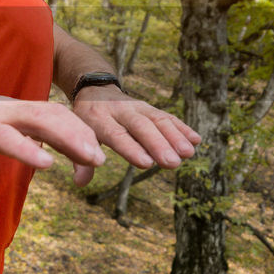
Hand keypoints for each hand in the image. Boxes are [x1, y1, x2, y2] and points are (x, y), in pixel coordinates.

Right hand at [0, 93, 107, 171]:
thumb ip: (14, 138)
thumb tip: (40, 150)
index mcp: (11, 108)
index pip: (54, 114)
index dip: (77, 133)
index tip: (94, 157)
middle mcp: (6, 107)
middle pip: (54, 114)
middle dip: (83, 135)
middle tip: (103, 160)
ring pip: (39, 121)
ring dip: (69, 139)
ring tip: (90, 159)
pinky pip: (6, 138)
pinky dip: (29, 150)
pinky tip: (46, 164)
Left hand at [69, 84, 199, 185]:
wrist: (95, 90)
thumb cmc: (86, 122)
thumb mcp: (78, 135)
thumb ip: (80, 159)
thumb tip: (79, 183)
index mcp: (98, 118)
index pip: (116, 134)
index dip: (131, 148)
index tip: (147, 163)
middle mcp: (120, 110)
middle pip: (141, 126)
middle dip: (158, 144)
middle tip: (172, 163)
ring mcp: (138, 107)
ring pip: (158, 119)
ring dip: (175, 136)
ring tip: (188, 154)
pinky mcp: (150, 108)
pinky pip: (167, 117)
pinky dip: (182, 128)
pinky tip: (196, 140)